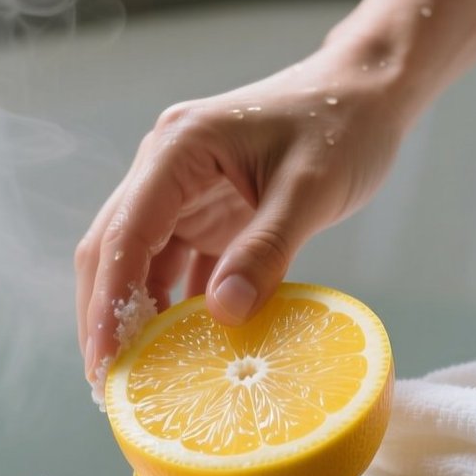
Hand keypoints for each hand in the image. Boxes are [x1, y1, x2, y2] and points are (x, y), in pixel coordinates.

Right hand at [75, 46, 410, 382]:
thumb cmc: (344, 125)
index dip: (109, 302)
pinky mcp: (208, 210)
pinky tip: (182, 350)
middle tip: (110, 384)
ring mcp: (184, 190)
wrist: (369, 91)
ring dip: (136, 314)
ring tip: (139, 378)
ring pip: (139, 260)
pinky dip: (175, 304)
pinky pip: (176, 263)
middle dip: (106, 315)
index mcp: (179, 149)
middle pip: (113, 248)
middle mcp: (166, 166)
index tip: (106, 360)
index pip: (124, 234)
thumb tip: (222, 316)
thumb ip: (265, 250)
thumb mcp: (310, 190)